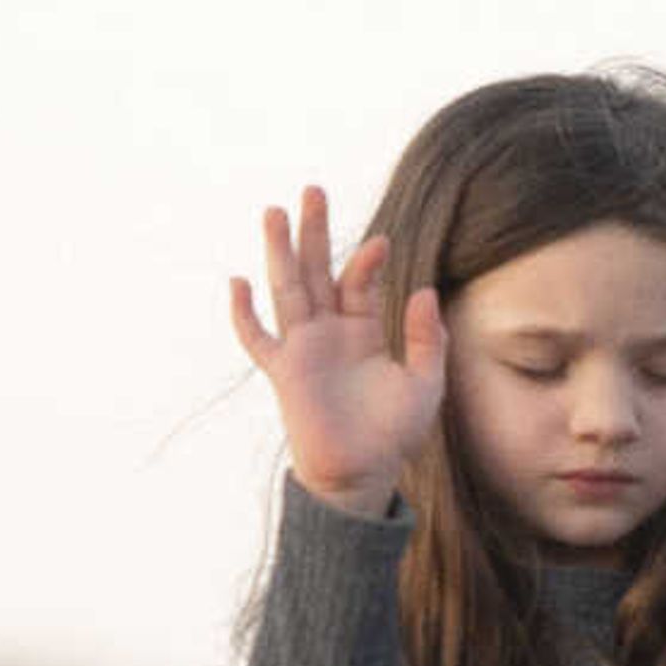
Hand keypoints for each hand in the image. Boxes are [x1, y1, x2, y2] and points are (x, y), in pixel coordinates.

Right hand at [228, 184, 448, 514]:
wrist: (362, 476)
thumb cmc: (394, 435)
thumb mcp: (425, 384)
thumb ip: (428, 340)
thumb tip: (426, 291)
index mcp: (362, 330)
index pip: (359, 282)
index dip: (367, 262)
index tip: (380, 245)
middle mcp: (329, 332)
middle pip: (318, 271)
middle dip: (315, 232)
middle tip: (313, 190)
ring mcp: (303, 348)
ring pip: (287, 289)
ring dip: (280, 251)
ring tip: (274, 211)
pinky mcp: (283, 372)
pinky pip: (257, 339)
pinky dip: (244, 314)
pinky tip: (237, 282)